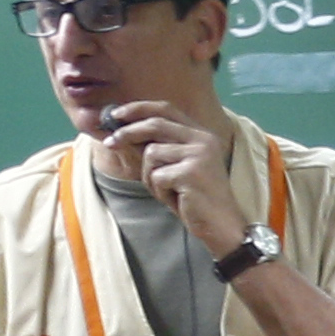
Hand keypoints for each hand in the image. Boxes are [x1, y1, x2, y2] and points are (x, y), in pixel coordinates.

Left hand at [88, 96, 239, 249]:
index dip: (138, 109)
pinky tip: (177, 200)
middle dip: (127, 132)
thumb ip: (159, 146)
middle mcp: (203, 140)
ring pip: (152, 154)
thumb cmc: (197, 199)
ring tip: (168, 191)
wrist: (223, 226)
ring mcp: (199, 156)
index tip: (116, 115)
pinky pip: (157, 176)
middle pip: (155, 125)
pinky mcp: (191, 174)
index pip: (165, 109)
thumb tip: (123, 131)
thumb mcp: (178, 167)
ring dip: (151, 176)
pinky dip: (160, 192)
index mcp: (201, 135)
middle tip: (110, 142)